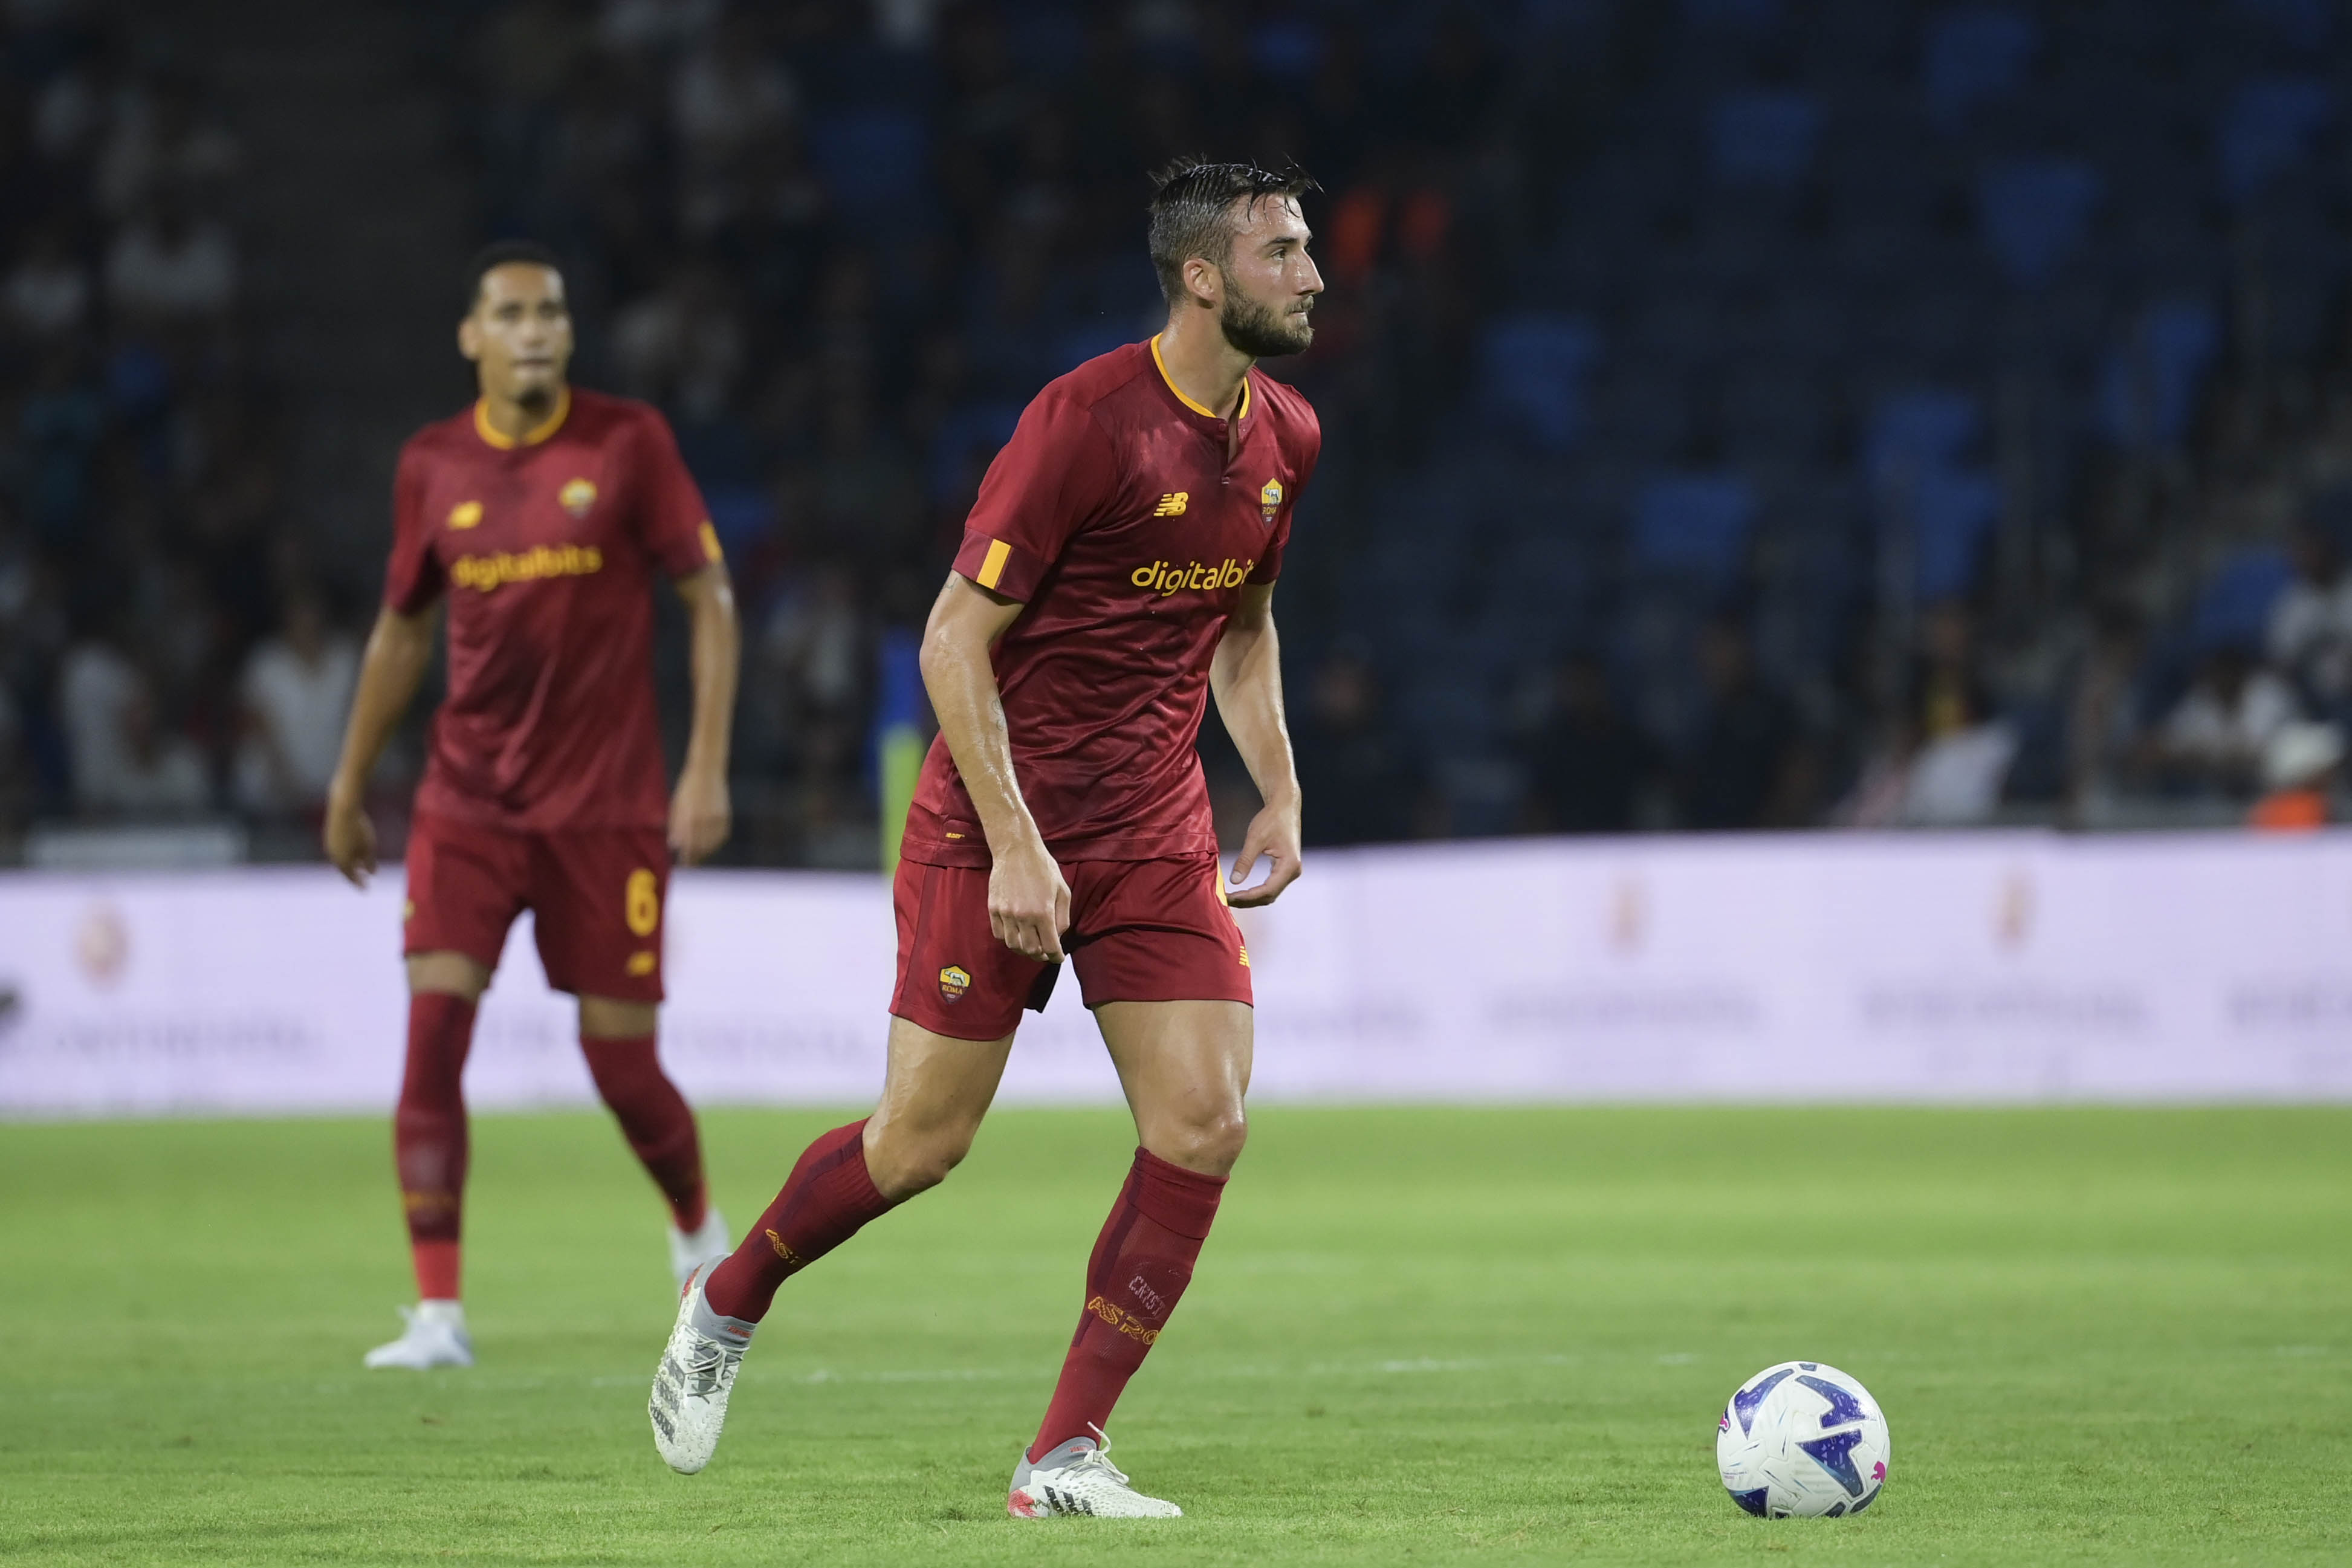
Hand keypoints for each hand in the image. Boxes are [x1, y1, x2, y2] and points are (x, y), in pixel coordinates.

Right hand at [323, 781, 376, 887]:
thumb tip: (372, 874)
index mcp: (343, 861)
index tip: (366, 890)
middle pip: (344, 869)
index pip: (351, 877)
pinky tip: (351, 852)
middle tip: (361, 882)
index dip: (359, 883)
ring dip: (349, 865)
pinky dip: (345, 854)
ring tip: (357, 868)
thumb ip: (370, 862)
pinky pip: (338, 850)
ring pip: (340, 859)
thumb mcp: (369, 846)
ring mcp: (329, 845)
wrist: (343, 808)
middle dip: (353, 876)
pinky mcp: (329, 835)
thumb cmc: (359, 828)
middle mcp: (333, 855)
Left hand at [668, 764, 731, 865]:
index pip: (687, 845)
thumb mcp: (677, 806)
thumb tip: (674, 845)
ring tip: (700, 854)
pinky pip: (722, 835)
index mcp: (688, 818)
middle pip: (700, 847)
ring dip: (706, 851)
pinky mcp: (725, 815)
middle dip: (696, 857)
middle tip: (692, 863)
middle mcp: (703, 820)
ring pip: (712, 843)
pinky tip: (711, 844)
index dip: (686, 857)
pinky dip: (716, 842)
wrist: (707, 772)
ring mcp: (716, 818)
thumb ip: (675, 826)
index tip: (685, 865)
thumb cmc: (687, 789)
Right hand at [988, 832, 1070, 961]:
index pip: (1050, 947)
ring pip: (1014, 945)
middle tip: (1046, 952)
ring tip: (1031, 944)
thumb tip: (1057, 937)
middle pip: (1031, 951)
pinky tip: (1017, 934)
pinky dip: (1009, 939)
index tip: (1058, 957)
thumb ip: (1063, 918)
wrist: (1016, 850)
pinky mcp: (993, 909)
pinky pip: (999, 934)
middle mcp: (1023, 917)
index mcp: (1043, 913)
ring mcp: (1006, 914)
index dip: (1056, 957)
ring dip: (1024, 949)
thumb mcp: (1063, 891)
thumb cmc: (1043, 868)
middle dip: (1041, 955)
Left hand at [1227, 793, 1302, 907]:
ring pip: (1270, 893)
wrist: (1285, 806)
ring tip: (1232, 897)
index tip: (1229, 897)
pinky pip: (1271, 886)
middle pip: (1269, 896)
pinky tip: (1243, 891)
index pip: (1267, 890)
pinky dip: (1257, 891)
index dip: (1247, 897)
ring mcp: (1291, 871)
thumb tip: (1234, 881)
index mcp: (1289, 865)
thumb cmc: (1272, 818)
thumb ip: (1245, 860)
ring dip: (1252, 898)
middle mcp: (1293, 872)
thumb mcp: (1255, 838)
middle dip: (1247, 900)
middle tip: (1226, 899)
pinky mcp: (1286, 868)